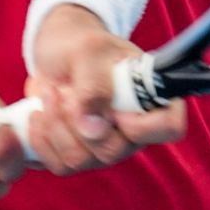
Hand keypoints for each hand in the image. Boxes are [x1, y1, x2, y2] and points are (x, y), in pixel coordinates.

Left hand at [24, 5, 186, 174]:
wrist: (56, 52)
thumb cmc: (81, 45)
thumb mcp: (88, 50)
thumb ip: (94, 85)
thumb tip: (93, 129)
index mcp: (151, 98)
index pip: (170, 127)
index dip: (144, 127)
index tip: (114, 110)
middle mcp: (133, 129)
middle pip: (113, 151)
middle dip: (77, 121)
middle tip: (65, 90)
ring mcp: (105, 146)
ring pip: (81, 160)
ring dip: (56, 125)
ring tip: (50, 93)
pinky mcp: (77, 154)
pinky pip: (59, 165)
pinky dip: (41, 138)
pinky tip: (38, 113)